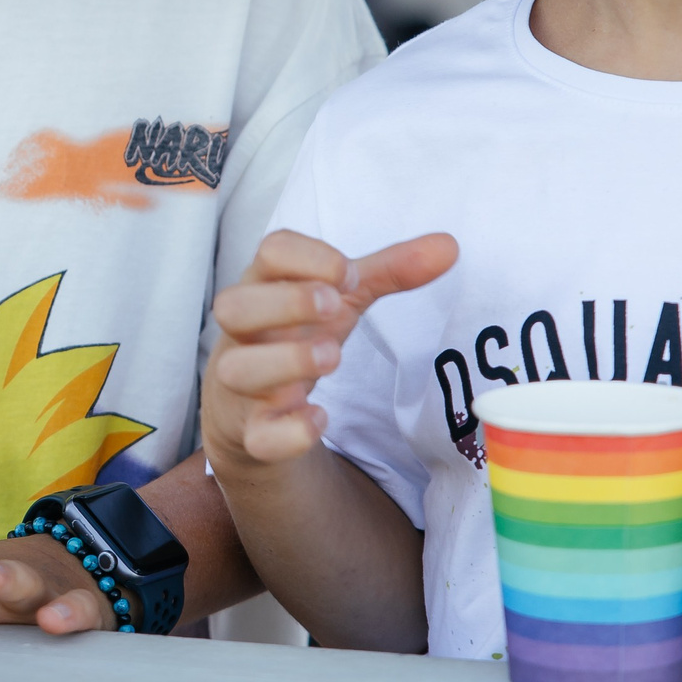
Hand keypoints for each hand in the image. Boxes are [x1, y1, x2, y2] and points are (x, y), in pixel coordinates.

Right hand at [201, 230, 457, 471]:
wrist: (254, 410)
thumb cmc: (297, 335)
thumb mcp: (342, 299)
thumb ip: (390, 272)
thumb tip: (448, 246)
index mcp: (266, 286)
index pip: (269, 253)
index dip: (308, 256)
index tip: (349, 274)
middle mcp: (244, 332)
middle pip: (233, 305)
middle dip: (286, 303)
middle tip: (336, 307)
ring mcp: (241, 382)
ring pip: (235, 368)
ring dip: (286, 360)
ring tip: (332, 356)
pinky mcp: (251, 430)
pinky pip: (257, 435)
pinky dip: (289, 430)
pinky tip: (321, 417)